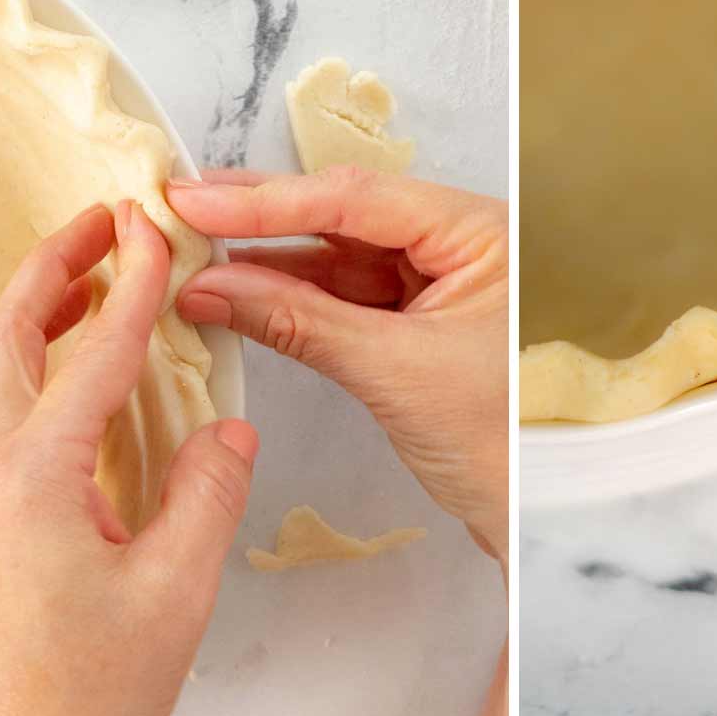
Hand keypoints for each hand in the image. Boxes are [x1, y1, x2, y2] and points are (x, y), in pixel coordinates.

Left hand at [0, 203, 257, 715]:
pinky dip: (29, 361)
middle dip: (53, 266)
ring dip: (35, 310)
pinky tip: (72, 378)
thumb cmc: (75, 703)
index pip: (94, 349)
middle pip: (8, 335)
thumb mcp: (172, 596)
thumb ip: (206, 498)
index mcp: (35, 475)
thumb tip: (225, 435)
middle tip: (102, 222)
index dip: (134, 281)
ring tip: (87, 279)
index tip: (155, 226)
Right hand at [169, 168, 508, 572]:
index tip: (198, 199)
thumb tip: (212, 287)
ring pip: (337, 252)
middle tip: (183, 202)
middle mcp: (459, 240)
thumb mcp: (393, 372)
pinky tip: (237, 289)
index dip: (270, 198)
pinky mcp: (415, 316)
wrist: (533, 517)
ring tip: (194, 248)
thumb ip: (299, 321)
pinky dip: (290, 294)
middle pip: (345, 213)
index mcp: (478, 231)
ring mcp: (436, 277)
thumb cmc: (498, 444)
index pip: (358, 199)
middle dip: (262, 212)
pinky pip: (342, 292)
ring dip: (266, 256)